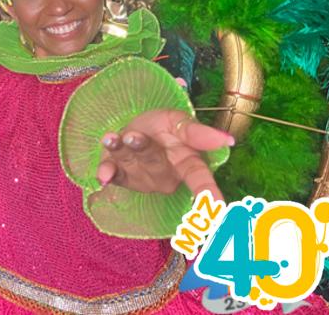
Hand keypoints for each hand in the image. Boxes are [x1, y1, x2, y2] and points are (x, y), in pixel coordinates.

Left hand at [96, 110, 233, 199]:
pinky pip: (114, 176)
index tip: (216, 207)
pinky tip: (102, 175)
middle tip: (134, 136)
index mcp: (187, 163)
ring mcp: (142, 178)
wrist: (132, 122)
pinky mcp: (121, 176)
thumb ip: (198, 132)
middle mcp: (165, 176)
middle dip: (143, 149)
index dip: (208, 193)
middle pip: (155, 165)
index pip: (200, 180)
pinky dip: (107, 174)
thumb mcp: (179, 121)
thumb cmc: (162, 127)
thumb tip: (227, 140)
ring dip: (120, 151)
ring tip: (111, 137)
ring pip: (132, 165)